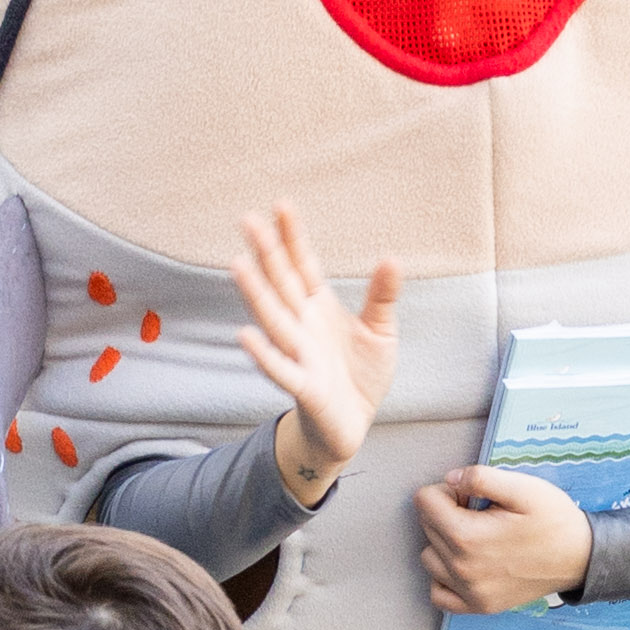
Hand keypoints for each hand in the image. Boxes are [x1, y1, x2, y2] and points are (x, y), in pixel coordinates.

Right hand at [231, 198, 399, 502]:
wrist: (352, 424)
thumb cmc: (360, 375)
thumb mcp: (381, 331)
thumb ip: (383, 296)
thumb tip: (391, 257)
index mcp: (318, 307)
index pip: (302, 265)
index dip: (292, 237)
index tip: (281, 204)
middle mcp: (302, 326)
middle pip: (281, 283)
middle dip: (266, 254)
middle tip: (247, 219)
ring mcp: (299, 354)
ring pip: (274, 320)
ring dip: (256, 294)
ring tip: (238, 264)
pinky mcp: (303, 387)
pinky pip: (280, 369)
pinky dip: (264, 355)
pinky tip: (245, 336)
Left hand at [412, 462, 595, 617]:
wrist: (581, 558)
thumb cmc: (554, 521)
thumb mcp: (523, 487)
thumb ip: (480, 477)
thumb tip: (450, 479)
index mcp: (467, 537)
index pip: (424, 500)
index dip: (449, 489)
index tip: (474, 496)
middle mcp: (461, 569)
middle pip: (426, 526)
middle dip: (448, 512)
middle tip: (483, 514)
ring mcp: (469, 592)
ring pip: (429, 557)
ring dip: (444, 542)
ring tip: (478, 537)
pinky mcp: (478, 605)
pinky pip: (438, 593)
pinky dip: (445, 576)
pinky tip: (467, 563)